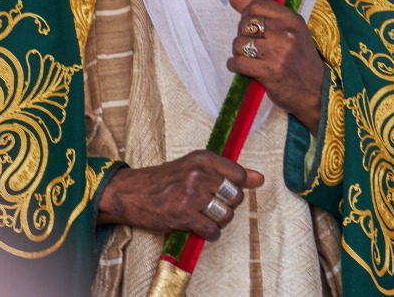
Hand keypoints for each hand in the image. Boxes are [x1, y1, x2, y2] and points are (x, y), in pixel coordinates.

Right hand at [97, 150, 261, 240]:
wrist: (133, 193)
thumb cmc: (166, 179)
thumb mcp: (197, 167)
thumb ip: (229, 172)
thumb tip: (260, 178)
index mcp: (205, 158)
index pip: (240, 175)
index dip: (236, 188)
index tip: (225, 192)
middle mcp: (200, 174)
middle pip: (235, 196)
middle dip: (229, 205)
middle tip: (214, 206)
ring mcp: (192, 195)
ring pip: (226, 214)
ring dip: (220, 221)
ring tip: (209, 218)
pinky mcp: (184, 215)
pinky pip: (211, 229)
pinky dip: (211, 234)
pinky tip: (204, 229)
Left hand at [227, 0, 324, 129]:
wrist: (316, 90)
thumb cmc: (300, 58)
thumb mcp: (291, 30)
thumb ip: (264, 13)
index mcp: (292, 19)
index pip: (257, 6)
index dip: (245, 14)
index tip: (246, 23)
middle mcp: (286, 33)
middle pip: (245, 24)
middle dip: (242, 35)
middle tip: (251, 45)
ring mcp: (278, 53)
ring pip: (239, 43)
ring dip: (238, 51)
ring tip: (248, 57)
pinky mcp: (270, 72)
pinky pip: (238, 62)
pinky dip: (234, 65)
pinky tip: (240, 67)